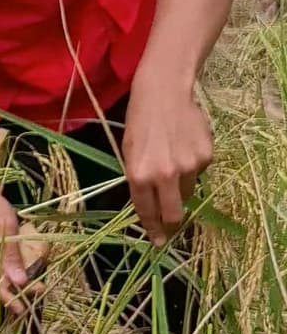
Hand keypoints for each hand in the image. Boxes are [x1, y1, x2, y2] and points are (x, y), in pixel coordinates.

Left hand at [123, 77, 211, 244]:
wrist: (164, 91)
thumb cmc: (140, 121)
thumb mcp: (129, 152)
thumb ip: (138, 181)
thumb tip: (150, 208)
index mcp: (139, 174)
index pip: (147, 212)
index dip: (153, 229)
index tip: (158, 241)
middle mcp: (164, 174)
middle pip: (174, 215)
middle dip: (172, 225)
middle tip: (171, 225)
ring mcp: (188, 166)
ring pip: (188, 192)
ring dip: (180, 186)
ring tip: (173, 161)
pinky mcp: (205, 156)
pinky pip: (199, 172)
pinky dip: (192, 166)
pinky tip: (184, 146)